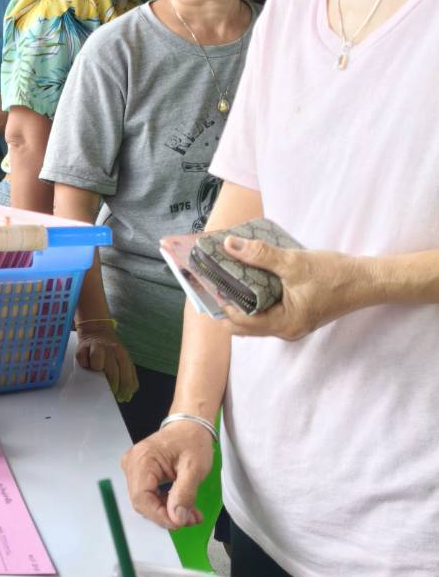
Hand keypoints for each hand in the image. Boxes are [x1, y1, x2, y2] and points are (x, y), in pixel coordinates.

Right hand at [75, 326, 137, 402]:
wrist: (96, 330)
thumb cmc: (110, 350)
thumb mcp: (123, 360)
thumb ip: (129, 377)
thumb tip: (127, 397)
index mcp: (123, 354)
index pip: (126, 377)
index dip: (124, 390)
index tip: (121, 398)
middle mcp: (111, 350)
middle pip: (113, 373)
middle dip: (111, 387)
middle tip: (108, 392)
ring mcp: (96, 348)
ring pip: (97, 365)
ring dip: (96, 372)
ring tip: (96, 373)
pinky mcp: (82, 348)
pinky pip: (83, 361)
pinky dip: (84, 365)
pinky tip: (86, 365)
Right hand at [121, 420, 214, 530]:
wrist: (189, 427)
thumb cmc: (192, 441)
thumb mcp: (195, 468)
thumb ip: (185, 494)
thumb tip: (177, 519)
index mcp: (143, 460)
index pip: (142, 498)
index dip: (159, 515)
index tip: (179, 523)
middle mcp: (131, 464)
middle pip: (142, 501)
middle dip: (166, 515)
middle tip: (190, 519)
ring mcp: (133, 469)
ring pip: (145, 501)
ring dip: (167, 511)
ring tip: (191, 514)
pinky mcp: (138, 473)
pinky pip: (148, 495)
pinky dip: (165, 504)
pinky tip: (182, 507)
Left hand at [218, 236, 370, 340]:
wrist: (369, 280)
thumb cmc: (336, 275)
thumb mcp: (294, 262)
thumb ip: (260, 255)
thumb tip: (230, 246)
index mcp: (284, 324)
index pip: (240, 321)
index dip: (221, 303)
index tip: (207, 284)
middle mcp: (286, 330)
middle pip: (245, 324)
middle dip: (227, 304)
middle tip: (213, 282)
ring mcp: (292, 324)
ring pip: (256, 318)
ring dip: (241, 301)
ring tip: (227, 279)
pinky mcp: (297, 315)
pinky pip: (268, 311)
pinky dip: (256, 298)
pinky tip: (250, 280)